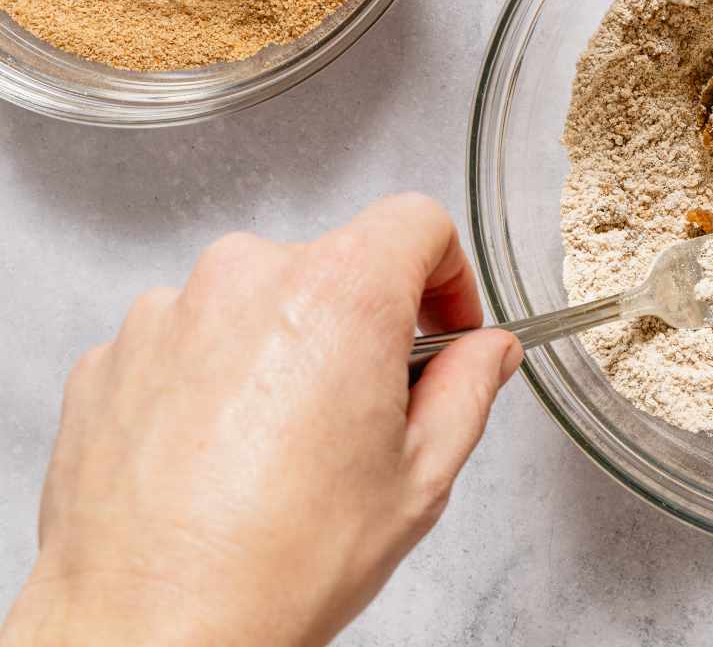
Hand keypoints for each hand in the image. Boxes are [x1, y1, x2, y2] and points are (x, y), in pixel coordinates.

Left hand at [0, 194, 520, 645]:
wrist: (151, 632)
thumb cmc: (280, 562)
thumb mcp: (420, 476)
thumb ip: (469, 388)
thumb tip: (487, 351)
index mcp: (338, 294)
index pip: (417, 221)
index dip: (448, 273)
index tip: (444, 325)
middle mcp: (245, 281)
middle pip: (333, 265)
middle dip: (364, 325)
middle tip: (368, 412)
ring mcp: (167, 315)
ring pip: (256, 304)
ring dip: (283, 351)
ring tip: (284, 448)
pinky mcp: (111, 357)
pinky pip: (186, 342)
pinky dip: (213, 380)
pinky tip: (222, 457)